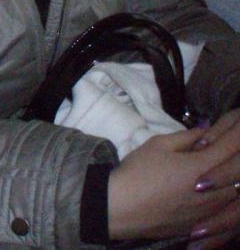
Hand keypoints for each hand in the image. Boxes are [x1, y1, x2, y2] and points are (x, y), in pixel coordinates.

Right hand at [107, 125, 239, 240]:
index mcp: (202, 166)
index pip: (229, 146)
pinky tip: (208, 191)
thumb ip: (186, 137)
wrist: (121, 208)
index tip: (229, 126)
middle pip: (236, 171)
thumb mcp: (158, 145)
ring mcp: (211, 210)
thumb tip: (204, 130)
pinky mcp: (203, 224)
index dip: (232, 134)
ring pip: (234, 192)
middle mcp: (214, 190)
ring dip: (230, 178)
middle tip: (220, 148)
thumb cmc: (138, 172)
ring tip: (213, 169)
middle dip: (232, 157)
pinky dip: (222, 197)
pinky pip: (223, 210)